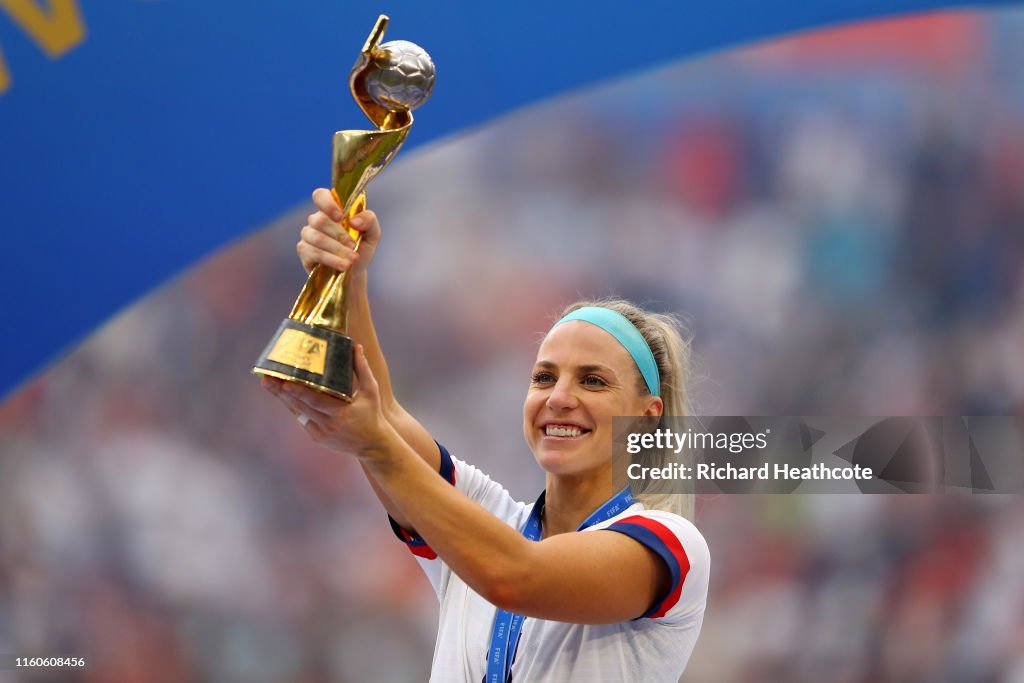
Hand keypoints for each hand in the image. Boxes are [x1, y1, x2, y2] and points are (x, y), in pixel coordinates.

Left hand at [261, 345, 392, 457]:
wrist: (373, 445)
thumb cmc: (372, 414)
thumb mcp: (371, 390)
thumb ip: (362, 368)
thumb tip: (356, 346)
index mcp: (340, 412)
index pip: (314, 400)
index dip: (298, 392)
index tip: (284, 383)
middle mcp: (327, 424)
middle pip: (299, 406)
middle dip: (281, 392)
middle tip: (267, 379)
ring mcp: (320, 432)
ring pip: (297, 413)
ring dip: (282, 399)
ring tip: (269, 384)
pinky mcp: (317, 437)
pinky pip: (302, 420)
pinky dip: (293, 407)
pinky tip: (283, 395)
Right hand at [296, 188, 381, 274]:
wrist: (355, 273)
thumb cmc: (361, 249)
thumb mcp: (372, 233)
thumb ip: (369, 220)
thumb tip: (354, 221)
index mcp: (332, 210)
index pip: (320, 196)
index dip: (327, 204)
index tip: (340, 216)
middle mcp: (317, 220)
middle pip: (320, 220)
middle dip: (340, 235)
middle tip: (354, 246)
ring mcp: (308, 235)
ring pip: (317, 238)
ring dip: (337, 250)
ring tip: (352, 260)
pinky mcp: (304, 251)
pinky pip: (313, 252)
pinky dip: (331, 260)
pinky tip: (343, 266)